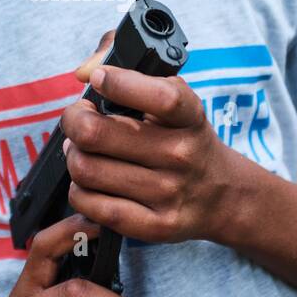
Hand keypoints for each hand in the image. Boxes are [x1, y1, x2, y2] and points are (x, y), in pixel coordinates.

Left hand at [62, 31, 245, 245]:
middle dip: (74, 120)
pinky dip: (79, 191)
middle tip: (79, 119)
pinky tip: (90, 182)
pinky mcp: (154, 226)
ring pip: (86, 170)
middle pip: (96, 134)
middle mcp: (181, 154)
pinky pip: (92, 205)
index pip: (159, 96)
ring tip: (84, 151)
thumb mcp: (176, 99)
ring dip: (74, 156)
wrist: (223, 194)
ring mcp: (168, 193)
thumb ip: (132, 69)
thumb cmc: (186, 139)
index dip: (120, 83)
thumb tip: (87, 71)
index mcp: (190, 116)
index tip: (100, 78)